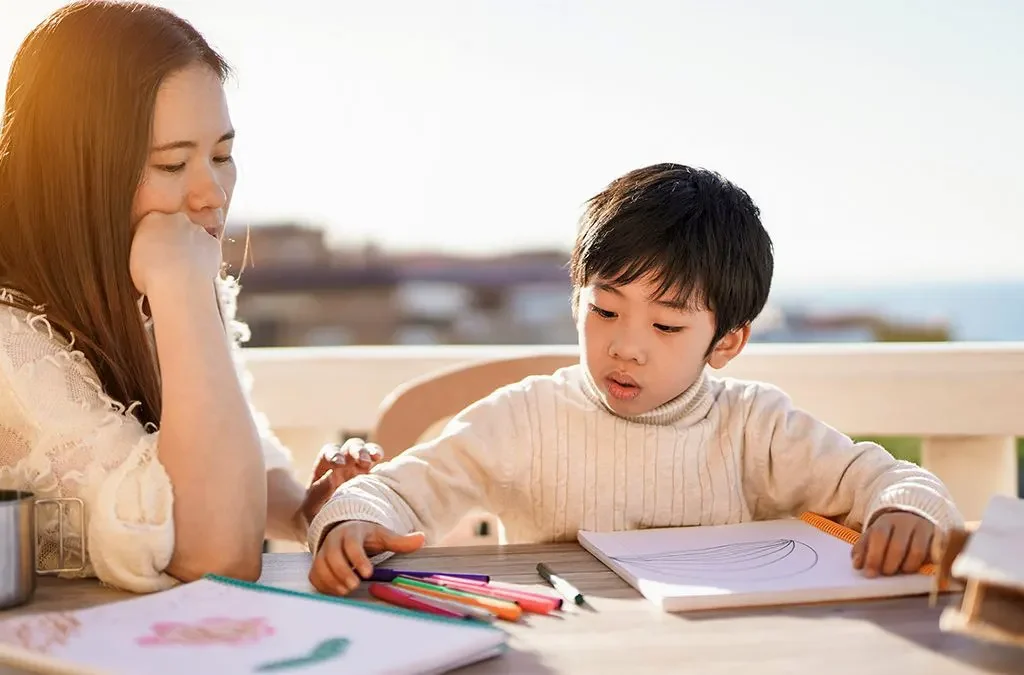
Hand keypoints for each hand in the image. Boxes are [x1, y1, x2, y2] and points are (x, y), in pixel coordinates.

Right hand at [129, 211, 221, 295]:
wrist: (177, 284)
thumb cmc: (151, 275)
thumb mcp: (135, 261)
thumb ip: (144, 251)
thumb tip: (149, 259)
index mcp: (152, 220)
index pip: (154, 223)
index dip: (156, 239)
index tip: (156, 251)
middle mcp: (176, 220)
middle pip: (177, 227)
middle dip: (175, 240)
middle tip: (171, 260)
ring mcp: (197, 230)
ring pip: (196, 238)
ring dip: (192, 249)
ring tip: (185, 270)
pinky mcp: (213, 243)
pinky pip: (210, 250)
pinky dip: (207, 259)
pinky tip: (198, 272)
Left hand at [299, 438, 383, 527]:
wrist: (329, 526)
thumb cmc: (316, 513)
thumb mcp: (311, 505)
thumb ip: (320, 491)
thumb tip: (332, 477)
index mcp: (325, 465)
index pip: (329, 452)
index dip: (334, 454)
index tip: (339, 464)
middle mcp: (343, 462)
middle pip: (350, 447)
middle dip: (357, 451)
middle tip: (363, 461)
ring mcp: (358, 468)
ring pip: (366, 450)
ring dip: (371, 451)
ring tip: (376, 457)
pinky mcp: (371, 478)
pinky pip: (377, 465)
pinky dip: (381, 461)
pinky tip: (385, 464)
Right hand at [309, 521, 424, 594]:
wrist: (344, 531)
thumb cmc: (367, 537)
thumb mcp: (383, 535)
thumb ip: (400, 541)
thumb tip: (422, 538)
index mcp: (352, 532)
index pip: (352, 544)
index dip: (359, 559)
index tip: (368, 573)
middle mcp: (334, 541)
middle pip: (333, 556)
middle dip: (343, 572)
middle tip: (355, 585)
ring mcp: (322, 553)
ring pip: (321, 567)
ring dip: (332, 581)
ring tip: (347, 591)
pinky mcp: (316, 565)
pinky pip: (315, 576)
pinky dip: (323, 585)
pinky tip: (337, 592)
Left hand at [852, 511, 933, 576]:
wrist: (916, 517)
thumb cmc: (891, 533)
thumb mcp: (873, 536)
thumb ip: (863, 548)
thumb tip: (857, 564)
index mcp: (887, 520)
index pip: (879, 536)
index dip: (873, 557)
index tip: (870, 573)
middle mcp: (907, 522)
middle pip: (898, 546)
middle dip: (889, 565)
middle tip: (886, 573)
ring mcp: (925, 529)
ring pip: (917, 552)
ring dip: (907, 567)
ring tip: (902, 570)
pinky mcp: (940, 538)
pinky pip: (935, 555)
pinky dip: (927, 564)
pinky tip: (920, 567)